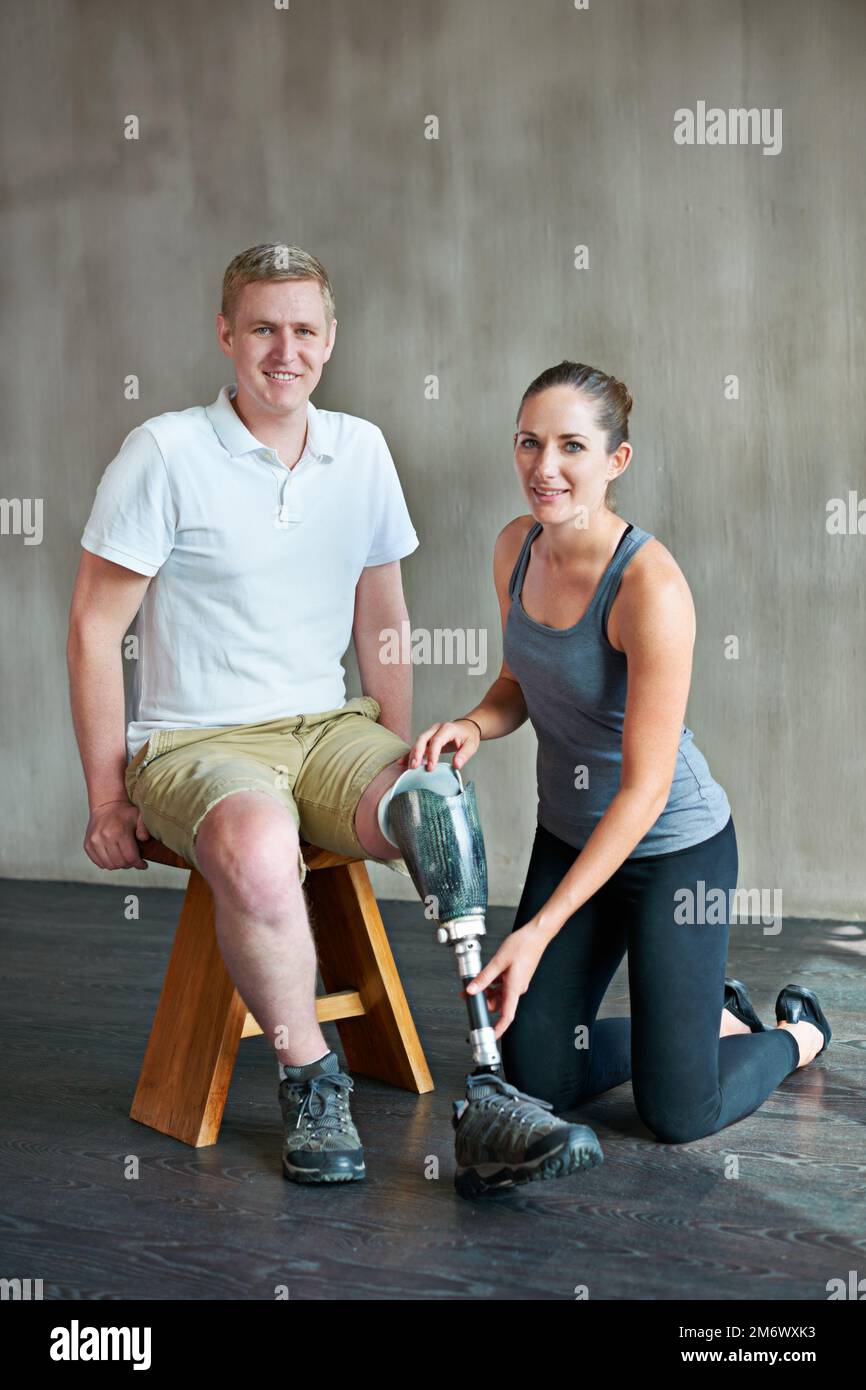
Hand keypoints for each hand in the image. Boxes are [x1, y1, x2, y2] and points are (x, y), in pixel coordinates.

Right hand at [84, 799, 152, 870]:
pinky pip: (99, 863)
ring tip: (124, 858)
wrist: (105, 806)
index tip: (143, 864)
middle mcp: (104, 837)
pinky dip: (107, 863)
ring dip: (118, 865)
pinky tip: (114, 857)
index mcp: (119, 831)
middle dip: (129, 864)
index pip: (130, 857)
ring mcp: (94, 842)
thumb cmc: (124, 812)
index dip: (138, 863)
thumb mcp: (139, 816)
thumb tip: (144, 839)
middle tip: (133, 860)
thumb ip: (144, 828)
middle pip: (120, 863)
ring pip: (109, 865)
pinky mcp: (88, 845)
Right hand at [407, 718, 480, 771]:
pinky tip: (402, 762)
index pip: (437, 741)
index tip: (430, 767)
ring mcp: (430, 733)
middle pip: (422, 739)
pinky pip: (417, 746)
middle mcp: (436, 729)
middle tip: (414, 767)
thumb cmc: (469, 736)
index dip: (432, 754)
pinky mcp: (427, 739)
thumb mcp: (471, 745)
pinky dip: (409, 754)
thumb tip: (456, 765)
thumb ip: (464, 755)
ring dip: (413, 755)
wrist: (466, 728)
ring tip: (409, 768)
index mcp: (448, 729)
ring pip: (418, 743)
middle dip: (417, 753)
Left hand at [464, 921, 548, 1037]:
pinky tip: (485, 976)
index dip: (498, 1029)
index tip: (490, 1036)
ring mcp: (517, 983)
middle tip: (469, 995)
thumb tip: (472, 989)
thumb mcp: (499, 961)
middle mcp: (517, 988)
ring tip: (474, 983)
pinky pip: (502, 985)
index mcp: (514, 988)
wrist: (536, 935)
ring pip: (500, 994)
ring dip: (487, 991)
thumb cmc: (524, 945)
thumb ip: (484, 977)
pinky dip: (492, 983)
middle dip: (484, 1002)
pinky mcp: (516, 976)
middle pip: (499, 1005)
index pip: (507, 1016)